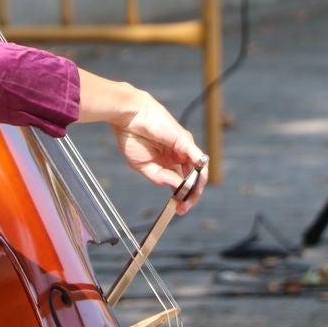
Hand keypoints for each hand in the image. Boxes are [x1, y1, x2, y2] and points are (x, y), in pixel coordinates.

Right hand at [111, 92, 208, 214]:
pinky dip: (198, 173)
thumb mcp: (142, 166)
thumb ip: (160, 178)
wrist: (128, 117)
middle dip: (191, 196)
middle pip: (193, 178)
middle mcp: (179, 155)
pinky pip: (198, 159)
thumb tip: (177, 187)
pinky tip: (192, 184)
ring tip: (186, 199)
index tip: (177, 209)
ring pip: (199, 171)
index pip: (182, 181)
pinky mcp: (185, 141)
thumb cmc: (131, 137)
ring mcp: (183, 148)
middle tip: (182, 209)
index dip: (182, 196)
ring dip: (195, 188)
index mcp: (168, 161)